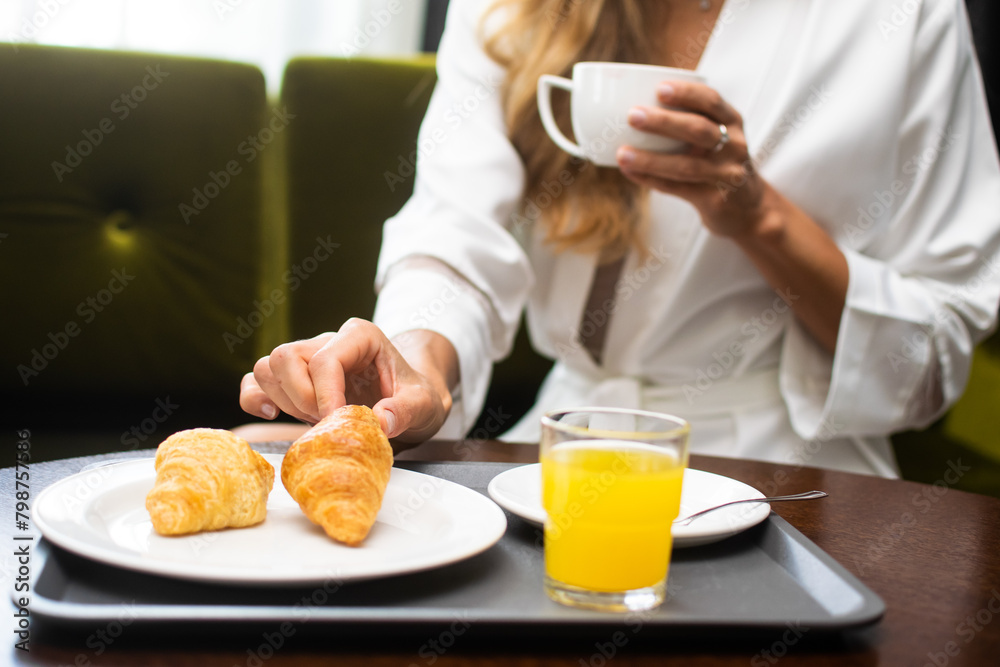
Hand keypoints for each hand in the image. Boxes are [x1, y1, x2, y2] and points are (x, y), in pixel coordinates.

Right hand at [239, 319, 452, 442]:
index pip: (325, 359)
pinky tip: (273, 415)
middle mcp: (329, 340)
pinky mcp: (293, 378)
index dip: (324, 395)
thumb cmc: (416, 398)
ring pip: (268, 367)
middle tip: (328, 422)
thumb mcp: (424, 405)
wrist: (410, 402)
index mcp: (361, 336)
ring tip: (316, 420)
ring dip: (285, 401)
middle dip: (302, 398)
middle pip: (287, 357)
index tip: (335, 423)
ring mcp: (307, 356)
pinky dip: (255, 398)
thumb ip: (406, 411)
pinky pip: (256, 380)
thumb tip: (378, 421)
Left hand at [617, 79, 776, 238]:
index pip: (711, 101)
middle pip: (699, 130)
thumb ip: (689, 122)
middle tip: (632, 115)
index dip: (686, 93)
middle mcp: (733, 146)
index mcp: (732, 122)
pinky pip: (677, 189)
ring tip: (622, 154)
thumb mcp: (718, 137)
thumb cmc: (718, 162)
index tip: (659, 88)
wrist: (748, 207)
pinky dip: (651, 180)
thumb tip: (628, 108)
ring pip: (686, 165)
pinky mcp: (714, 200)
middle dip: (664, 122)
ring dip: (651, 159)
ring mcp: (726, 174)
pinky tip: (630, 172)